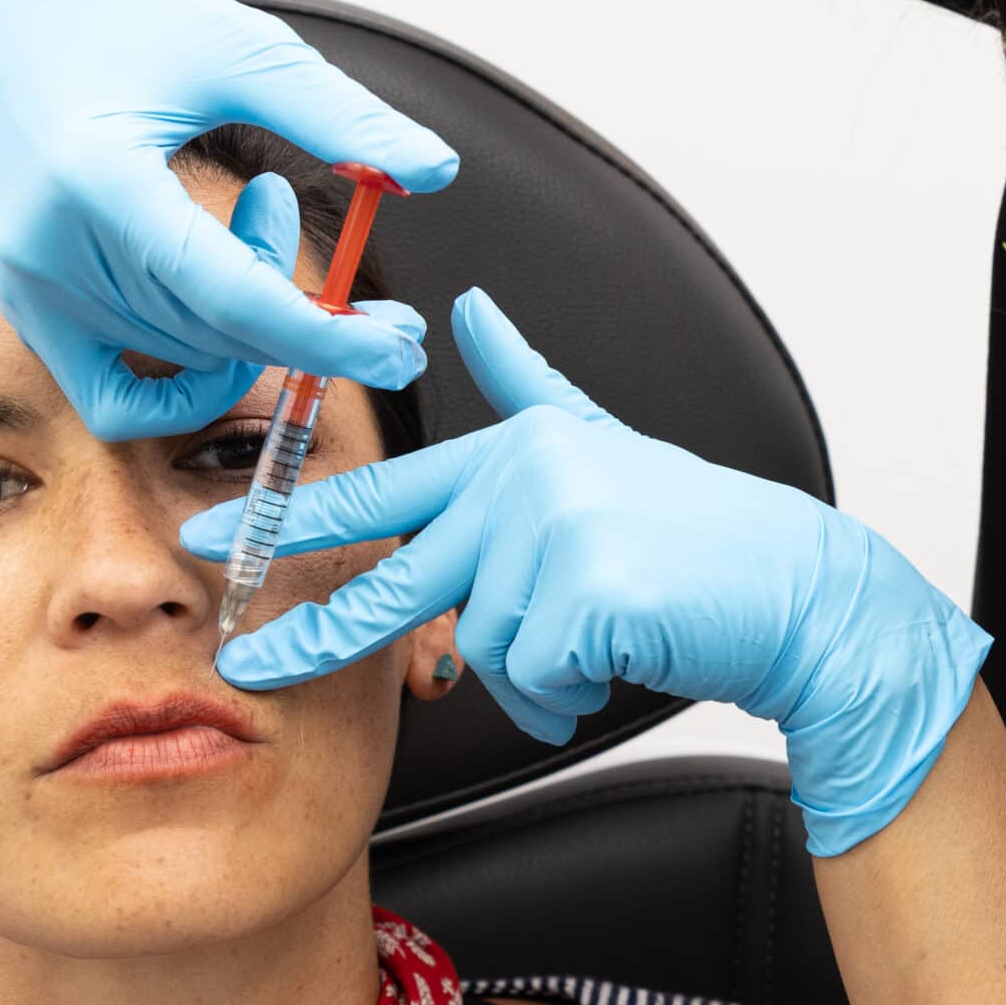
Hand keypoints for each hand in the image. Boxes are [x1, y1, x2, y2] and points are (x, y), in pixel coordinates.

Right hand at [0, 0, 457, 440]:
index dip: (330, 337)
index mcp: (96, 181)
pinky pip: (115, 400)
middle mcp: (52, 250)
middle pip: (218, 334)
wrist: (18, 6)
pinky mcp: (30, 308)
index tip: (402, 347)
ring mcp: (33, 289)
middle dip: (310, 318)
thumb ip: (342, 115)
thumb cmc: (125, 16)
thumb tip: (436, 171)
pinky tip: (225, 320)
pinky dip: (185, 387)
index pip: (233, 300)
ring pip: (186, 357)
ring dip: (253, 312)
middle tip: (362, 274)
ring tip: (267, 206)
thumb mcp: (243, 50)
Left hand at [179, 288, 989, 855]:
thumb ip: (529, 383)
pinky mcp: (583, 593)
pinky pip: (533, 680)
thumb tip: (476, 309)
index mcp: (514, 450)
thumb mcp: (602, 443)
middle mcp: (523, 481)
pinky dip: (569, 695)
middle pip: (392, 575)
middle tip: (244, 663)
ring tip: (599, 646)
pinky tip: (620, 658)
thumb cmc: (696, 536)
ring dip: (536, 677)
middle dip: (312, 631)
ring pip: (482, 649)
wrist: (794, 592)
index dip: (292, 518)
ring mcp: (552, 534)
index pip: (384, 489)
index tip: (211, 533)